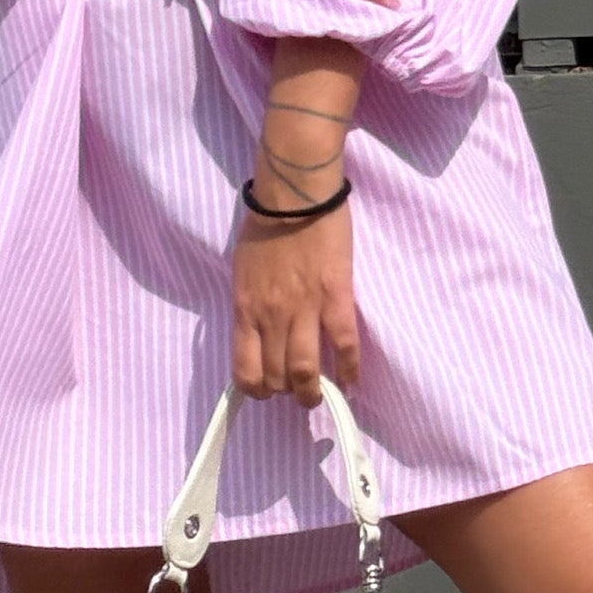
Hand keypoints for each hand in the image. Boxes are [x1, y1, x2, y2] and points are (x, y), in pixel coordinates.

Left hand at [231, 201, 358, 402]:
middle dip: (285, 393)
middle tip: (295, 393)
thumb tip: (257, 327)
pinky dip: (348, 368)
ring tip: (318, 396)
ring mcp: (304, 309)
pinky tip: (350, 381)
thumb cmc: (265, 226)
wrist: (294, 195)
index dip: (255, 390)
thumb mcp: (243, 271)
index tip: (265, 393)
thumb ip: (250, 302)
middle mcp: (271, 317)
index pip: (244, 367)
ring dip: (312, 392)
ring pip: (306, 370)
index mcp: (245, 309)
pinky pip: (344, 343)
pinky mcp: (335, 297)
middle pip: (276, 375)